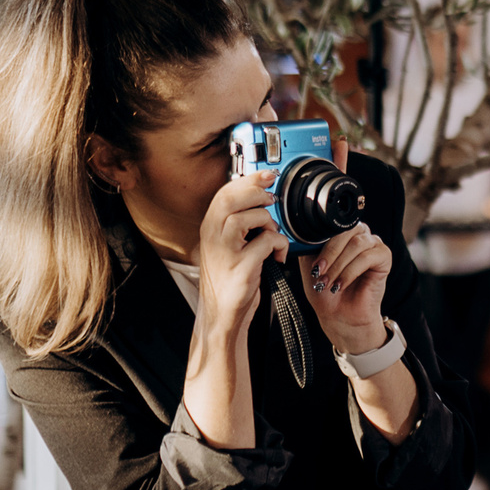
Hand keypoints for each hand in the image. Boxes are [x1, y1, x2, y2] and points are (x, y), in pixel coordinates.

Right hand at [196, 172, 290, 324]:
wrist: (221, 315)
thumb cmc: (228, 279)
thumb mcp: (226, 246)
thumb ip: (236, 223)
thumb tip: (259, 197)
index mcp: (209, 229)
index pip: (224, 193)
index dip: (248, 180)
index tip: (267, 175)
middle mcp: (213, 238)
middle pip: (230, 200)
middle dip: (256, 192)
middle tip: (271, 200)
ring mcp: (225, 253)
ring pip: (245, 218)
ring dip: (266, 220)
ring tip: (271, 232)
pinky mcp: (241, 269)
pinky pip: (266, 242)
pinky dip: (279, 244)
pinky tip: (278, 255)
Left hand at [304, 221, 392, 354]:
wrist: (339, 316)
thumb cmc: (326, 292)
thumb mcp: (311, 265)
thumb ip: (310, 246)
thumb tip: (307, 234)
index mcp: (342, 234)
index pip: (333, 225)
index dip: (321, 243)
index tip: (313, 265)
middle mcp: (360, 236)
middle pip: (346, 231)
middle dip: (330, 254)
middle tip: (320, 274)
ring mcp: (373, 245)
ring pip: (356, 244)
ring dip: (339, 265)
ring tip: (329, 282)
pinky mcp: (384, 258)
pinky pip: (367, 257)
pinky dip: (351, 271)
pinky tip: (342, 284)